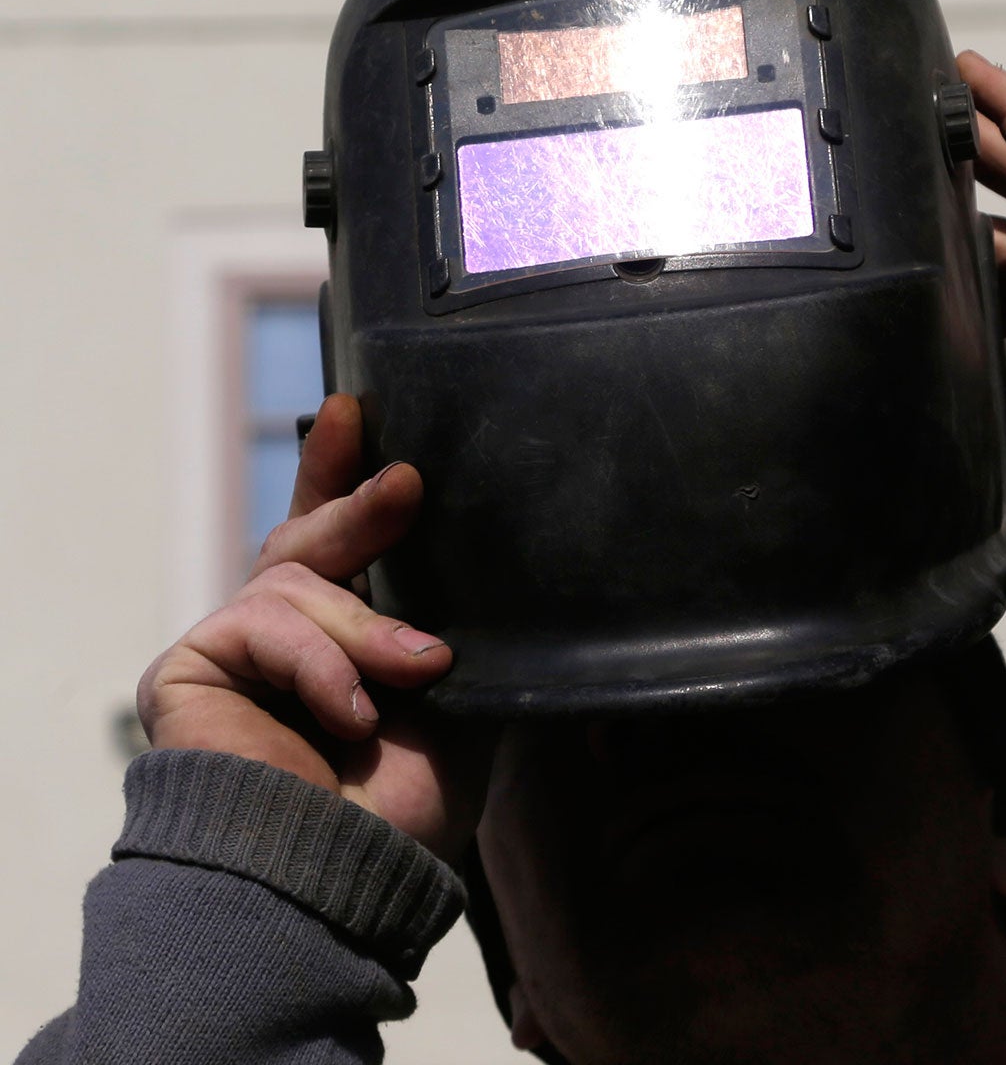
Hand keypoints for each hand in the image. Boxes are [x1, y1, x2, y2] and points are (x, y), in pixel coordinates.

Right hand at [137, 396, 485, 861]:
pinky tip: (350, 716)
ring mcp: (233, 650)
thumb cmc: (408, 810)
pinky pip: (263, 623)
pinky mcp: (187, 671)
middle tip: (407, 482)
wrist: (347, 879)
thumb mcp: (469, 702)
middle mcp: (284, 636)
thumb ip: (470, 630)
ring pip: (299, 577)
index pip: (335, 539)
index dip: (338, 473)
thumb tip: (533, 571)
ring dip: (367, 626)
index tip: (355, 411)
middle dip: (360, 507)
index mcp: (344, 637)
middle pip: (310, 538)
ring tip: (417, 672)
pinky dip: (320, 665)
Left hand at [957, 52, 1005, 568]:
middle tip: (926, 144)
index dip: (964, 269)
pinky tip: (976, 73)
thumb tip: (893, 501)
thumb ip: (960, 469)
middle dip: (972, 180)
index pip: (1002, 299)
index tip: (918, 251)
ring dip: (992, 132)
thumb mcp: (1001, 480)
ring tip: (949, 88)